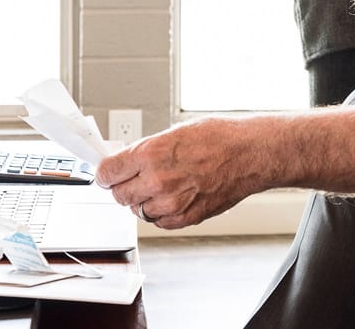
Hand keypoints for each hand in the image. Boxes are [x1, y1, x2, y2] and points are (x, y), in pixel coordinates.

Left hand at [95, 117, 269, 229]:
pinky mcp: (186, 218)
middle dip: (122, 187)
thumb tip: (125, 161)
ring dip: (142, 200)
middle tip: (131, 179)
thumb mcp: (173, 133)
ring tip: (159, 185)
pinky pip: (159, 222)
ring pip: (138, 210)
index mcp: (150, 154)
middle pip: (118, 195)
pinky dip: (160, 212)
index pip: (107, 173)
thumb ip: (145, 151)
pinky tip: (172, 196)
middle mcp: (157, 181)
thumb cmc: (218, 138)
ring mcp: (171, 203)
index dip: (105, 173)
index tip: (106, 173)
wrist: (249, 154)